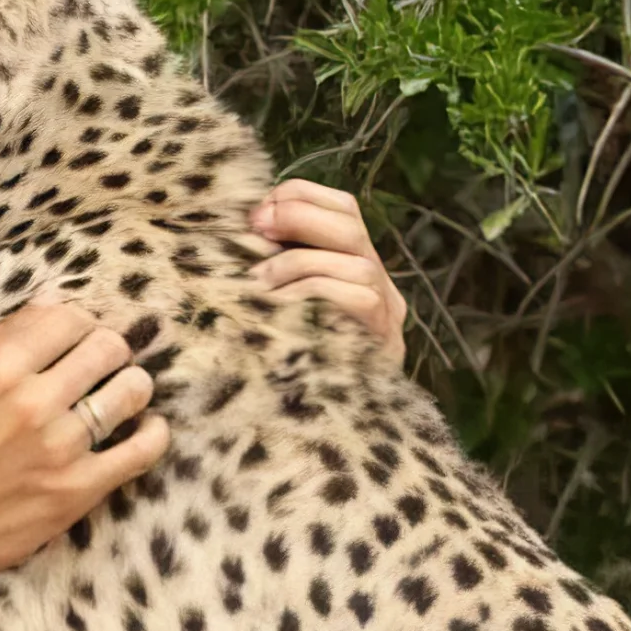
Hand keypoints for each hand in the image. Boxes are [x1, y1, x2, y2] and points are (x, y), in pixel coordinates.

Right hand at [0, 302, 168, 597]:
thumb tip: (53, 301)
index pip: (68, 318)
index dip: (81, 323)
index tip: (80, 338)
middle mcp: (30, 402)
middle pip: (106, 347)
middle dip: (111, 350)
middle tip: (104, 365)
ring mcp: (58, 446)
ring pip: (131, 390)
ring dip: (134, 386)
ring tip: (124, 394)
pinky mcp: (77, 489)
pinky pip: (142, 449)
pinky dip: (153, 433)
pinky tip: (147, 428)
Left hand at [250, 180, 406, 351]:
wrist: (329, 431)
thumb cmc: (290, 363)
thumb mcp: (282, 305)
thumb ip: (278, 268)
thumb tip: (243, 229)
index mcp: (356, 264)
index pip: (344, 208)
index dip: (300, 199)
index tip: (256, 212)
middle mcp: (380, 283)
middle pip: (351, 224)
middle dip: (297, 218)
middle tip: (255, 230)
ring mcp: (387, 314)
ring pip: (355, 262)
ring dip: (298, 264)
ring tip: (258, 284)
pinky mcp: (385, 342)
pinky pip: (360, 299)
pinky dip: (314, 294)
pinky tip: (279, 308)